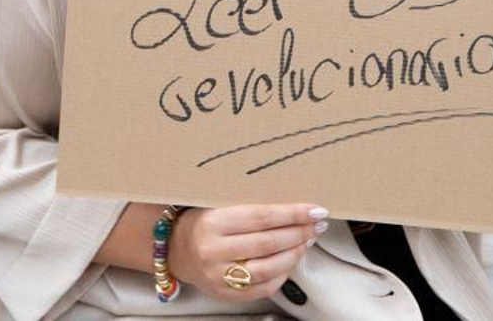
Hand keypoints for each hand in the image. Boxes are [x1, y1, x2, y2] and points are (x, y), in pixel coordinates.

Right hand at [170, 203, 324, 300]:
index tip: (315, 210)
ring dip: (294, 254)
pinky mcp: (224, 293)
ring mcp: (219, 276)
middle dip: (299, 232)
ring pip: (267, 268)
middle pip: (268, 243)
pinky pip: (262, 288)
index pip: (261, 217)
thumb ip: (248, 201)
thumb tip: (290, 199)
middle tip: (317, 224)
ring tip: (308, 240)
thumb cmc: (203, 220)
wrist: (175, 249)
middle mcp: (214, 251)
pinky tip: (292, 260)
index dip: (292, 214)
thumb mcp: (217, 203)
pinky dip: (282, 275)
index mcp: (213, 223)